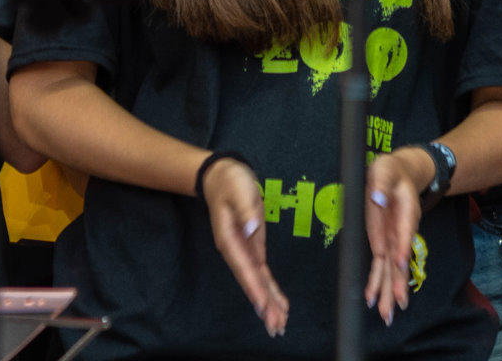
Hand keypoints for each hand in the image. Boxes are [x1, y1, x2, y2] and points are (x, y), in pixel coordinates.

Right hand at [201, 156, 288, 336]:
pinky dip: (269, 288)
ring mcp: (244, 251)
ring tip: (279, 323)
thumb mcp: (238, 190)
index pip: (243, 267)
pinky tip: (278, 303)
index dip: (253, 288)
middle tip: (275, 326)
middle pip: (250, 281)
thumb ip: (246, 211)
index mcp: (229, 239)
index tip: (262, 307)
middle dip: (263, 303)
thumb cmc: (230, 181)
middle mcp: (235, 250)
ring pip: (257, 281)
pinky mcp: (252, 248)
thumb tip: (252, 229)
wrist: (222, 175)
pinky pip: (262, 273)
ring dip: (268, 302)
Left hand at [364, 149, 430, 325]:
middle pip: (399, 261)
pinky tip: (372, 299)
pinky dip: (376, 282)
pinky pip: (380, 265)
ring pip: (390, 270)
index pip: (404, 233)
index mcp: (405, 213)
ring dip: (388, 291)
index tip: (400, 264)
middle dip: (397, 283)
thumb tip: (377, 197)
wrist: (401, 174)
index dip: (402, 248)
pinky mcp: (382, 242)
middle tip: (396, 306)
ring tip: (387, 315)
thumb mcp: (386, 170)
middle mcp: (400, 232)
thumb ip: (382, 183)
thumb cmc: (392, 171)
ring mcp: (392, 240)